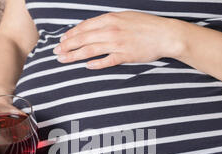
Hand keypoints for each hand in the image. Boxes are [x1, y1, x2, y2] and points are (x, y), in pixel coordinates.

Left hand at [53, 11, 180, 68]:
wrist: (165, 34)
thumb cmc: (146, 25)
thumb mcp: (125, 17)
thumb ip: (109, 22)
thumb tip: (94, 29)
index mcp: (110, 19)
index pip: (85, 26)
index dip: (71, 34)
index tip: (62, 40)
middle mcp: (111, 30)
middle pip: (83, 39)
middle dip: (67, 45)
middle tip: (56, 52)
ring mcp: (117, 43)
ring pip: (90, 50)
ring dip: (74, 55)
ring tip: (63, 59)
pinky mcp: (125, 55)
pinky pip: (106, 61)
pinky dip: (96, 64)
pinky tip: (87, 67)